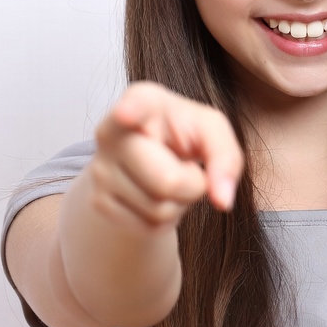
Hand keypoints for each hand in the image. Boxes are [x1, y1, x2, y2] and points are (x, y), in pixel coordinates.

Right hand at [88, 81, 243, 231]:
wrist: (152, 153)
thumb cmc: (184, 133)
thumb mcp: (212, 132)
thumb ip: (227, 158)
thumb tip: (222, 200)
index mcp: (143, 100)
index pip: (136, 104)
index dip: (131, 110)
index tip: (125, 114)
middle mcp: (111, 132)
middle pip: (167, 181)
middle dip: (193, 184)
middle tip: (189, 167)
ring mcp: (100, 169)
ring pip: (160, 210)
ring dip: (180, 202)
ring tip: (170, 176)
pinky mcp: (99, 201)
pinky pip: (150, 226)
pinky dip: (166, 217)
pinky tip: (157, 193)